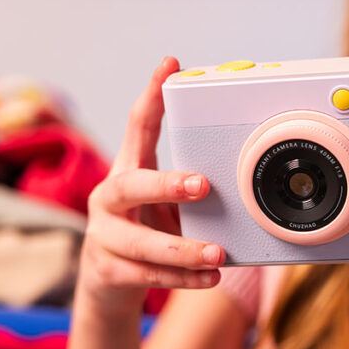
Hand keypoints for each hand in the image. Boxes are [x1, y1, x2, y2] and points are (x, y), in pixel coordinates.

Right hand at [76, 56, 225, 313]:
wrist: (107, 283)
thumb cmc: (147, 229)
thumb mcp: (165, 202)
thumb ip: (191, 186)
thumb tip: (245, 170)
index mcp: (127, 170)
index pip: (137, 125)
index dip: (151, 94)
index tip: (170, 65)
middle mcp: (108, 199)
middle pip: (129, 186)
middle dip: (166, 185)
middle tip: (203, 186)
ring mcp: (103, 236)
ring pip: (141, 243)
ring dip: (183, 249)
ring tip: (217, 254)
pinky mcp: (107, 271)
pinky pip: (147, 276)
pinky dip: (182, 278)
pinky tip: (209, 277)